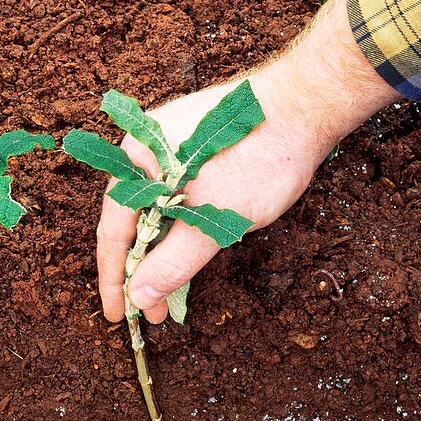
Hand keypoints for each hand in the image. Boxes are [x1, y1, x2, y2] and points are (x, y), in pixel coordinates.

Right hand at [96, 0, 400, 323]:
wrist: (307, 104)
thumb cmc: (259, 158)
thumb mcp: (212, 222)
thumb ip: (171, 264)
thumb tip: (140, 298)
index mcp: (135, 161)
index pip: (113, 232)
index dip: (115, 279)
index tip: (120, 316)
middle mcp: (143, 149)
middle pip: (130, 221)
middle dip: (140, 269)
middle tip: (152, 310)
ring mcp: (167, 143)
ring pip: (154, 208)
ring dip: (161, 249)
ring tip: (171, 285)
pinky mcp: (192, 143)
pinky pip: (172, 191)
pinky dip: (177, 223)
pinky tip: (188, 245)